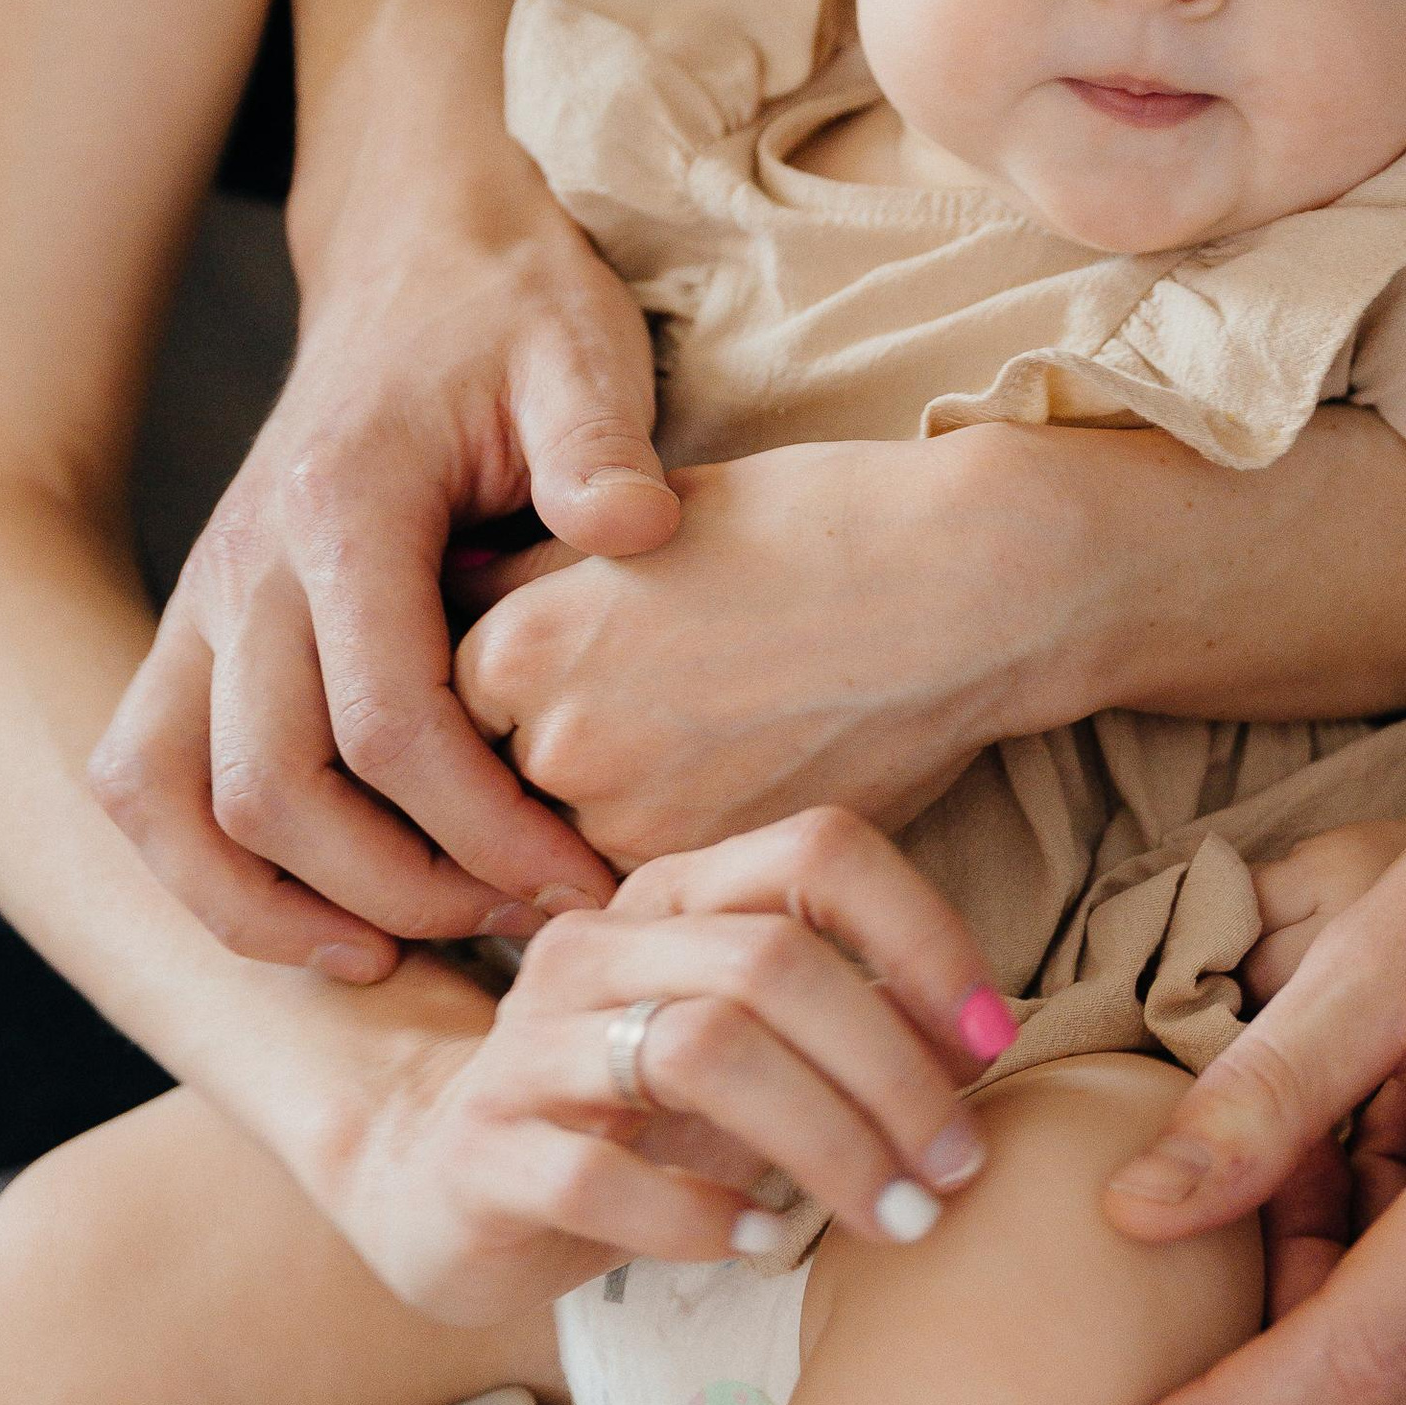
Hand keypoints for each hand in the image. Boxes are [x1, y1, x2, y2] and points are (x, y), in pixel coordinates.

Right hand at [92, 202, 680, 975]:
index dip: (484, 827)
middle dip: (402, 890)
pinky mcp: (192, 641)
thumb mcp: (582, 348)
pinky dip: (217, 878)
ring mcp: (200, 608)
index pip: (384, 721)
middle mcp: (242, 569)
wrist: (417, 261)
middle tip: (529, 922)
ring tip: (411, 957)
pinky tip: (334, 923)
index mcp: (339, 509)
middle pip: (269, 791)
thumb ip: (602, 439)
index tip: (585, 879)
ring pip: (169, 804)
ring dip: (279, 908)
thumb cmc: (513, 316)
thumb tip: (633, 530)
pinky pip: (149, 787)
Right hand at [323, 809, 1019, 1323]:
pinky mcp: (484, 1154)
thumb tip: (982, 1042)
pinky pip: (600, 1176)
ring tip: (891, 1220)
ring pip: (700, 1052)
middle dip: (890, 1074)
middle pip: (771, 963)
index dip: (922, 936)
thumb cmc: (634, 1122)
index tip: (992, 1041)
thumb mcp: (750, 1057)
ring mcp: (527, 1047)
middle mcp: (596, 947)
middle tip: (954, 1174)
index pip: (817, 852)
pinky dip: (702, 1216)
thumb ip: (851, 1030)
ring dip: (825, 1145)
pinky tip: (760, 1246)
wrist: (446, 1194)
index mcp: (674, 897)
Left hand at [453, 434, 1057, 865]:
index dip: (499, 695)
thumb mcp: (639, 524)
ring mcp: (635, 823)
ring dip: (604, 816)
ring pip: (569, 844)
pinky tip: (738, 777)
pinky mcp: (718, 874)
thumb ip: (527, 582)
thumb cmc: (810, 528)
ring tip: (697, 742)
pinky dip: (675, 845)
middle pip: (495, 786)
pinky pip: (652, 880)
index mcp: (518, 642)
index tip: (558, 677)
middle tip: (637, 715)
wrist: (963, 587)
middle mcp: (554, 744)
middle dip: (542, 763)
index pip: (442, 706)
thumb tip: (451, 619)